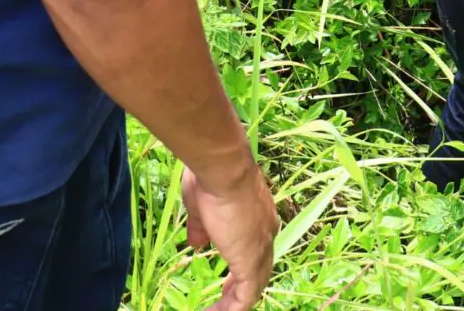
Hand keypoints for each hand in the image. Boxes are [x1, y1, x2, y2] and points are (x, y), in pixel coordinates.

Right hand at [182, 160, 276, 310]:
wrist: (223, 167)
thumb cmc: (211, 177)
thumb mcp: (202, 207)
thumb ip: (201, 227)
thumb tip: (197, 245)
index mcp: (259, 218)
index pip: (256, 250)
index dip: (242, 267)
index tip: (227, 280)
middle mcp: (267, 235)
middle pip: (259, 272)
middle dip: (241, 289)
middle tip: (225, 301)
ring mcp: (261, 249)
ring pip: (253, 289)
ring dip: (233, 304)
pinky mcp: (250, 262)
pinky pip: (245, 297)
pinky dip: (231, 309)